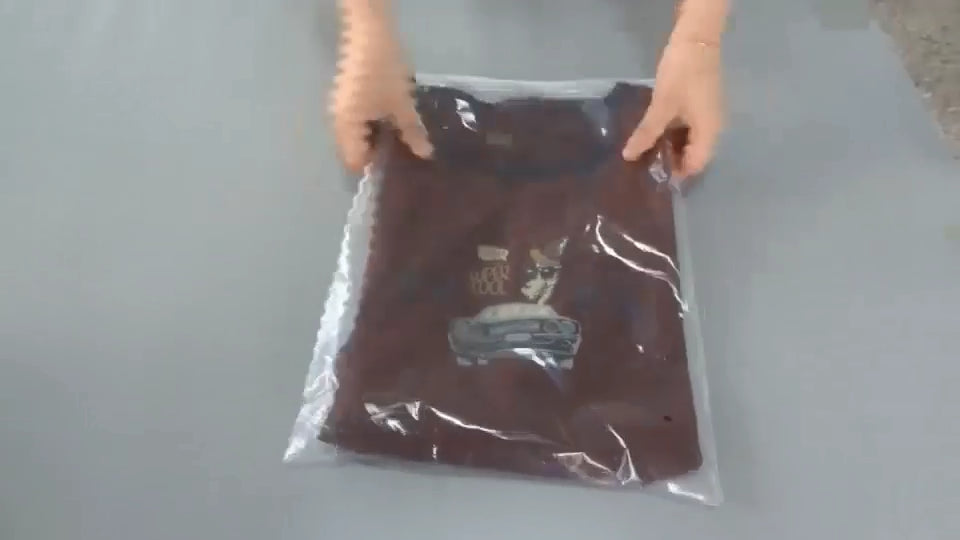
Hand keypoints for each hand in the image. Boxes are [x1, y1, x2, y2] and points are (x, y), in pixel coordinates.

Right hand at [330, 2, 431, 172]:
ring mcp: (341, 109)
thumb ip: (412, 132)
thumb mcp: (402, 104)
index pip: (355, 162)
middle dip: (376, 155)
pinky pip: (357, 123)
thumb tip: (425, 155)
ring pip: (356, 136)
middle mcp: (338, 122)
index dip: (375, 167)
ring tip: (401, 140)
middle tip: (403, 155)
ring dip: (375, 140)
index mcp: (346, 127)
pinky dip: (372, 126)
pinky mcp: (347, 98)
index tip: (398, 165)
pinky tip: (392, 122)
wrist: (371, 34)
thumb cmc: (384, 73)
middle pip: (353, 151)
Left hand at [622, 39, 723, 179]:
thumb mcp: (661, 105)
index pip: (695, 165)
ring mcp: (709, 115)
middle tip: (644, 165)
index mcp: (710, 132)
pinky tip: (654, 131)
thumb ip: (647, 133)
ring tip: (646, 150)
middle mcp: (714, 128)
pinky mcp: (701, 104)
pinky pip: (689, 127)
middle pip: (694, 155)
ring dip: (671, 146)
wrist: (696, 38)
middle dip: (671, 161)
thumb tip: (628, 156)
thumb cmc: (682, 74)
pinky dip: (673, 132)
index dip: (676, 173)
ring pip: (690, 140)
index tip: (651, 176)